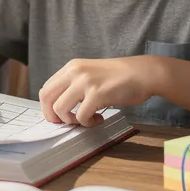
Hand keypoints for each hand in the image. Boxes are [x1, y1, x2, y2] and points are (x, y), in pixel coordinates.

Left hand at [38, 56, 165, 126]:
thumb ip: (74, 85)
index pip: (46, 88)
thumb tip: (60, 106)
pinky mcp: (97, 94)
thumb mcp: (91, 73)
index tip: (60, 116)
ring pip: (60, 109)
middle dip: (53, 116)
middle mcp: (75, 72)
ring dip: (72, 120)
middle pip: (46, 98)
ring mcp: (85, 82)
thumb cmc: (119, 77)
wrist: (143, 73)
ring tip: (87, 119)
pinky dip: (88, 123)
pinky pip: (81, 117)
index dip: (49, 107)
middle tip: (67, 122)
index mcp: (71, 67)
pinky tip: (99, 118)